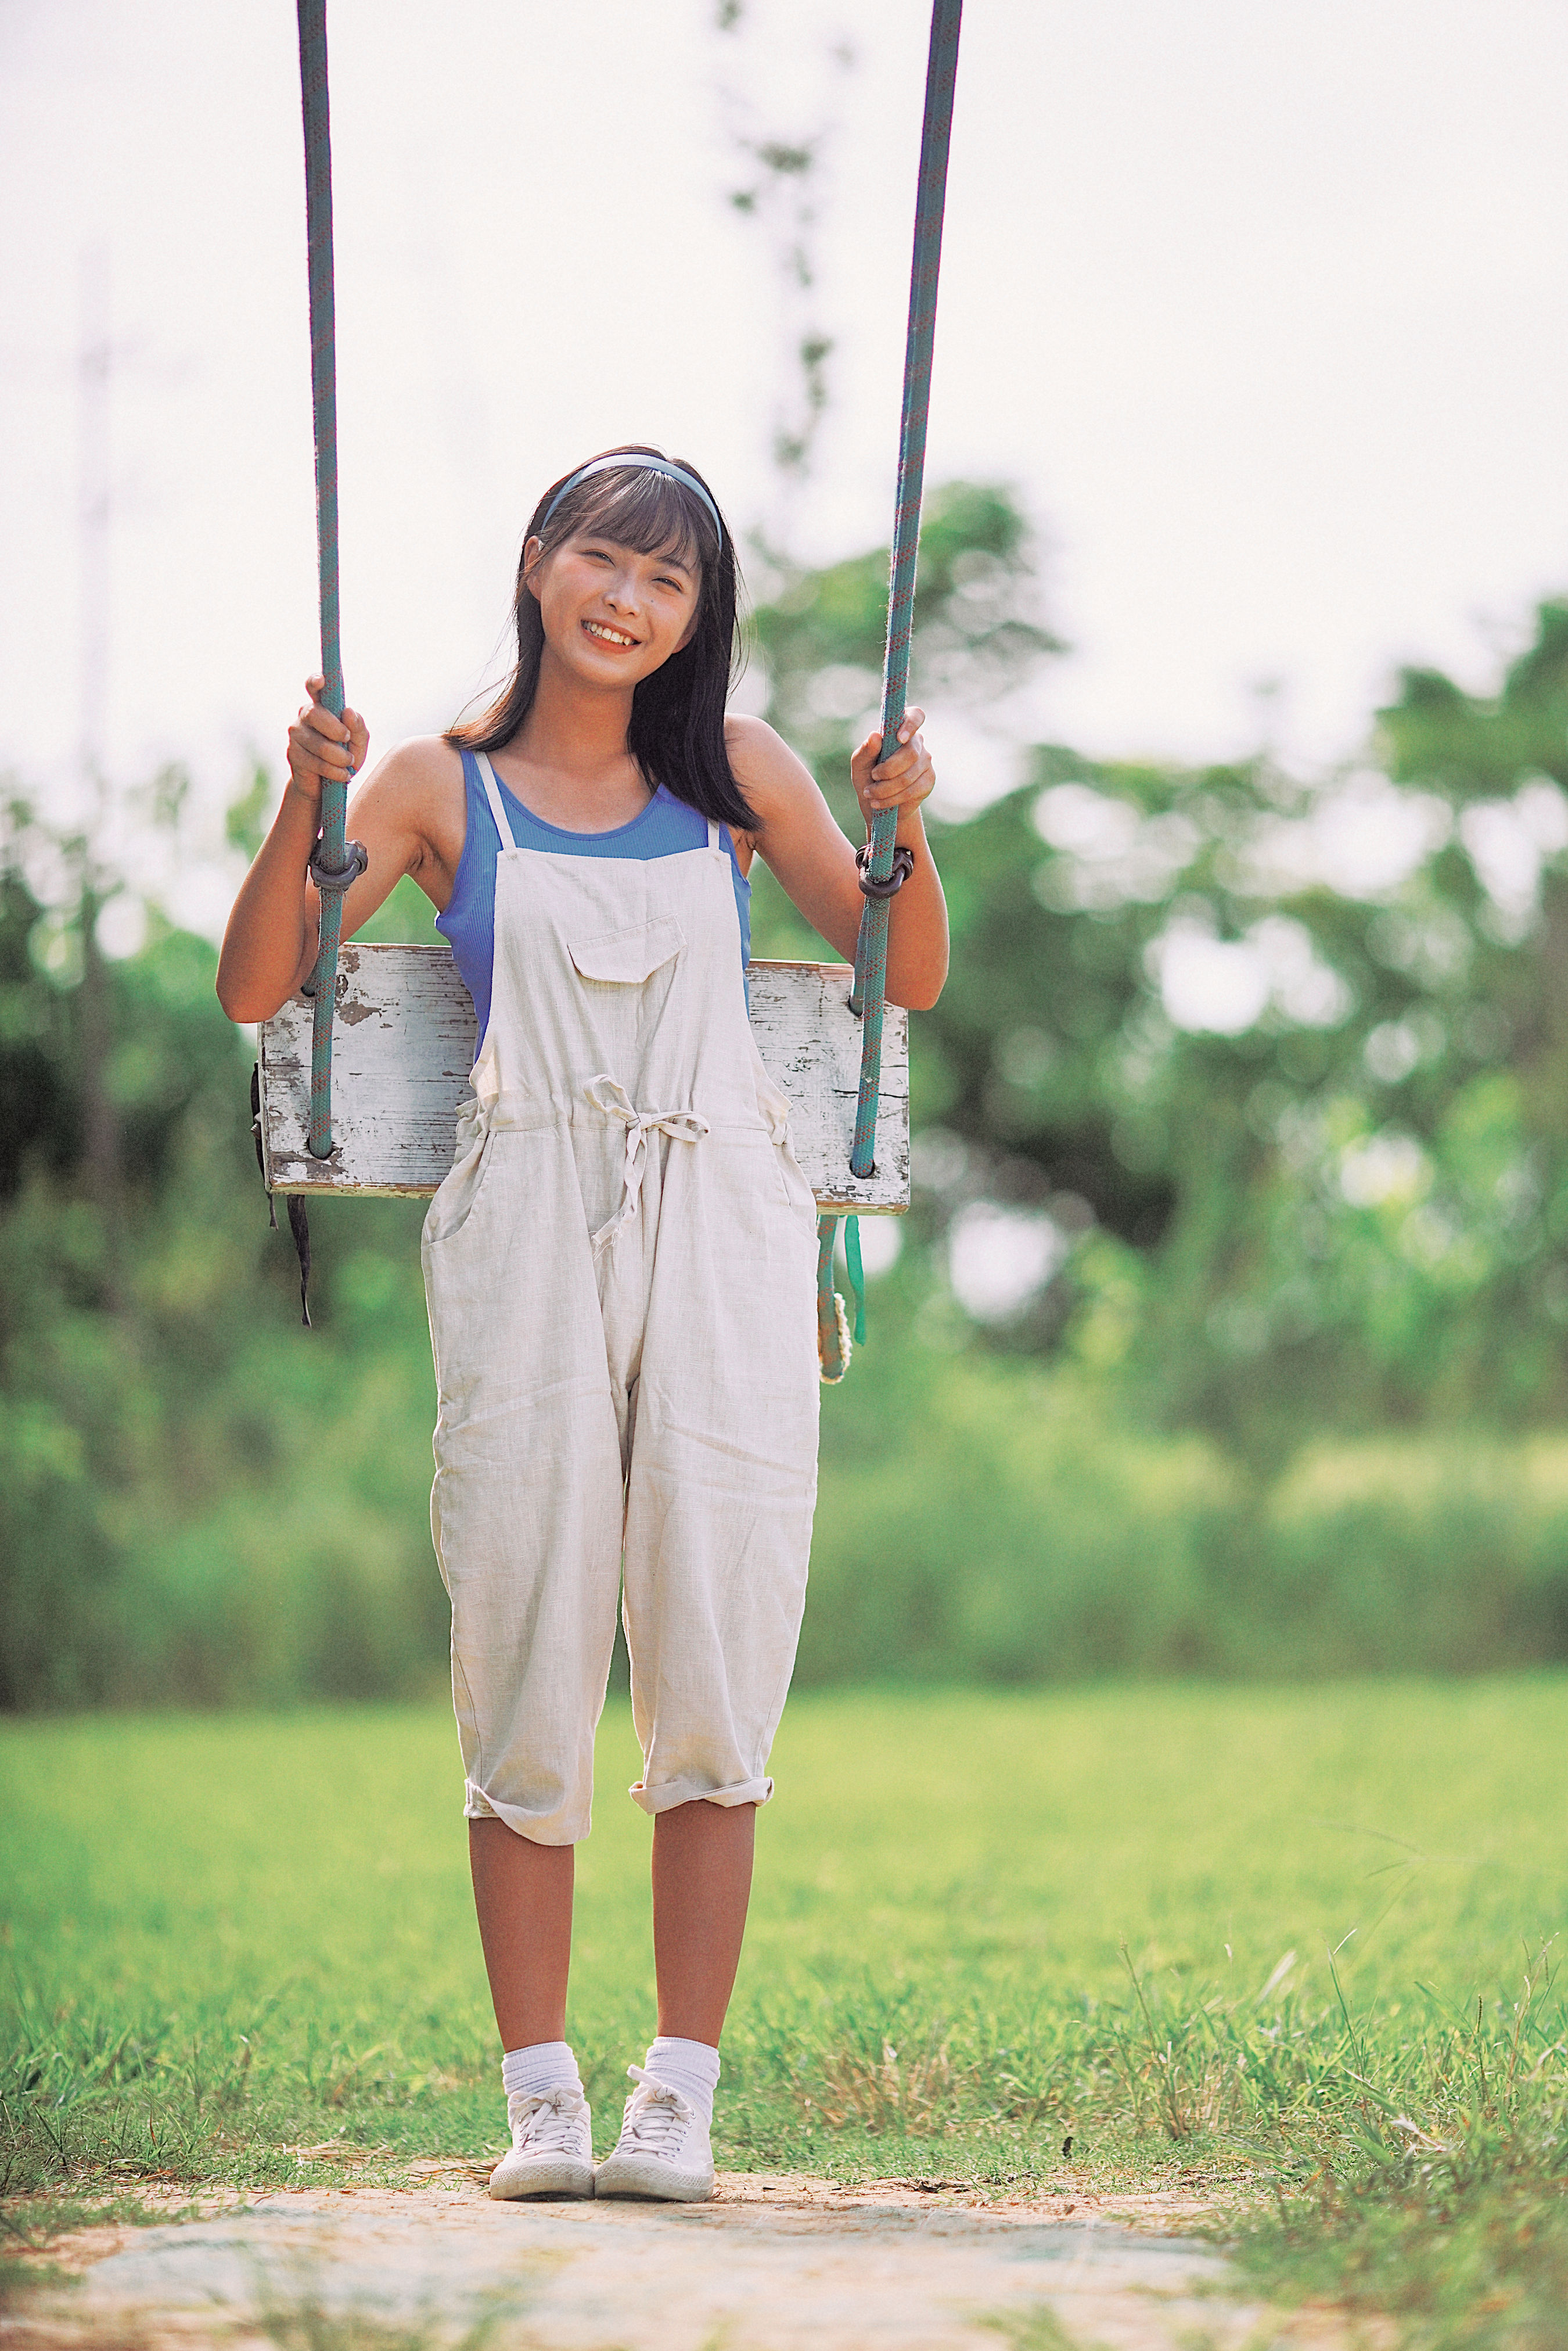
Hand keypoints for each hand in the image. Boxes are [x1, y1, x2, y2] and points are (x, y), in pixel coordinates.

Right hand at [286, 674, 368, 810]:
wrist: (326, 785)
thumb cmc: (344, 756)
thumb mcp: (357, 742)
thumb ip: (358, 727)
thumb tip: (348, 711)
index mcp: (322, 706)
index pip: (314, 687)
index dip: (315, 681)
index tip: (321, 680)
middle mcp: (305, 715)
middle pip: (315, 714)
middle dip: (336, 730)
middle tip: (347, 739)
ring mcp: (296, 734)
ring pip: (320, 744)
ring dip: (340, 757)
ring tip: (348, 763)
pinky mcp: (293, 754)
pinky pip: (317, 763)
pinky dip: (335, 771)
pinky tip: (342, 775)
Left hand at [850, 706, 934, 834]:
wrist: (877, 804)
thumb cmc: (867, 778)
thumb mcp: (860, 764)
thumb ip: (865, 750)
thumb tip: (875, 735)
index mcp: (899, 731)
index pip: (915, 715)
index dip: (911, 724)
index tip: (899, 738)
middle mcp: (916, 743)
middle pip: (910, 752)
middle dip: (888, 769)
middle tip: (873, 777)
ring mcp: (925, 761)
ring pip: (909, 775)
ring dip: (885, 788)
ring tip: (870, 794)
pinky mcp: (928, 781)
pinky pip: (911, 790)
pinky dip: (891, 798)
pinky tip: (879, 803)